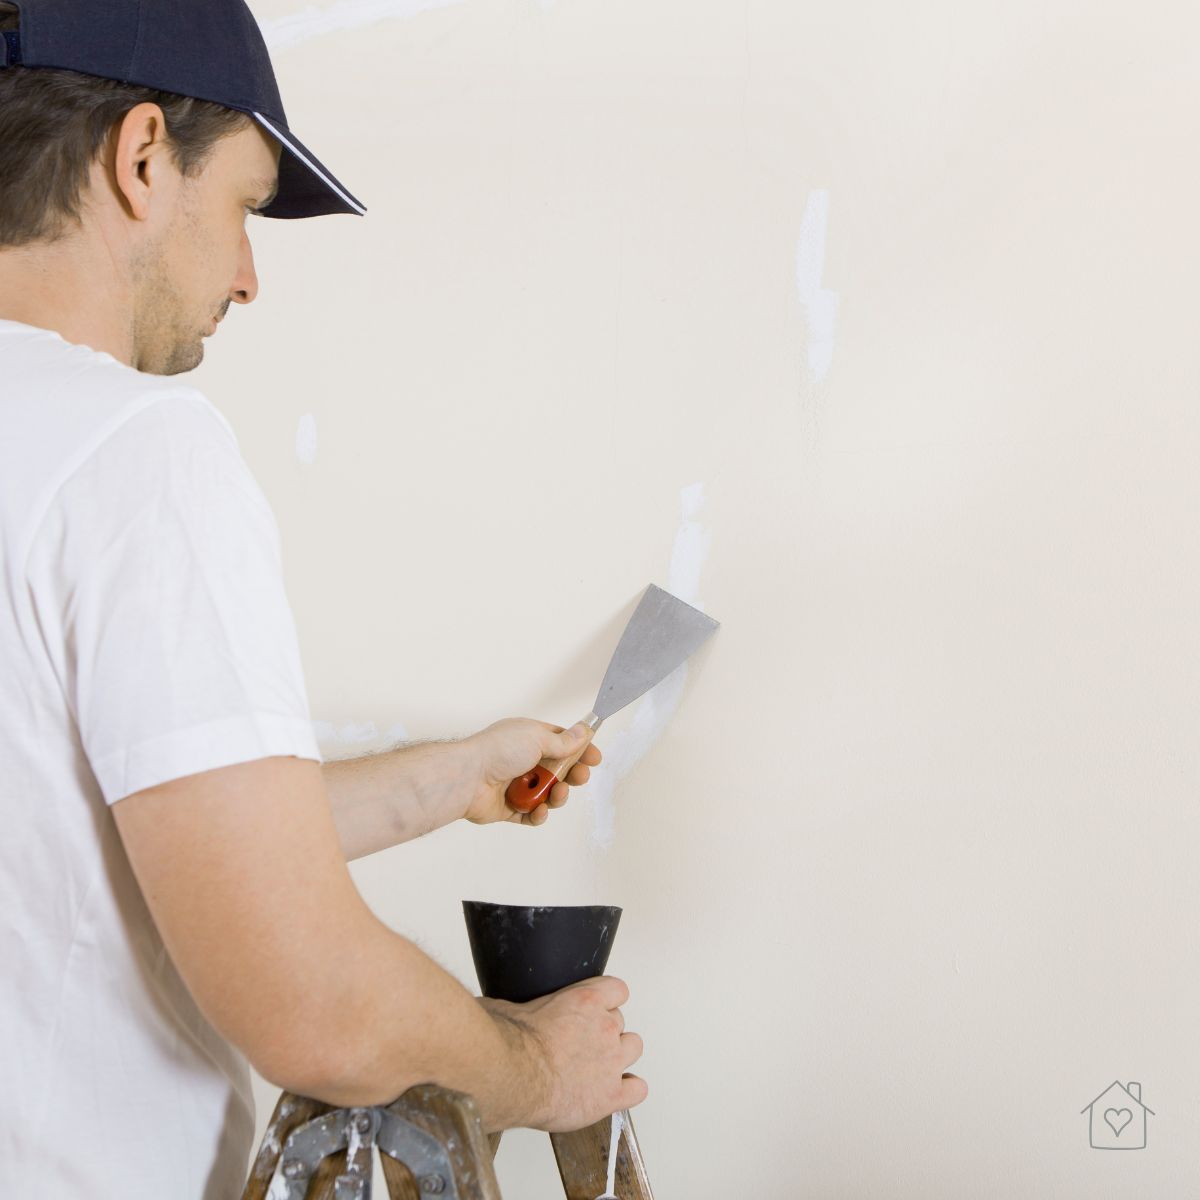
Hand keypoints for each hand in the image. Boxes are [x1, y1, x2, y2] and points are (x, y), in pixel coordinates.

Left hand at [463, 718, 602, 826]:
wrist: (468, 778)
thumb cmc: (498, 751)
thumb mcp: (536, 738)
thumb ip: (563, 741)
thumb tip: (583, 731)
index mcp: (529, 739)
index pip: (561, 743)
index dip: (580, 750)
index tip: (595, 758)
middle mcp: (524, 761)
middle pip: (559, 771)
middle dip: (573, 775)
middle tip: (580, 777)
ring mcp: (518, 785)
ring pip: (549, 795)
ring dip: (557, 796)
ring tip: (555, 794)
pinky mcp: (511, 808)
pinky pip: (533, 815)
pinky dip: (539, 814)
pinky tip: (540, 811)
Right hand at [480, 977, 646, 1130]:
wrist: (512, 1075)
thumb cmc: (507, 1042)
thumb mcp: (510, 1006)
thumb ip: (520, 1006)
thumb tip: (501, 1008)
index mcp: (585, 1000)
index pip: (616, 990)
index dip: (606, 1000)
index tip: (597, 1008)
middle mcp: (604, 1027)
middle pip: (620, 1021)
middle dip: (604, 1031)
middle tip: (583, 1044)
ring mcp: (611, 1061)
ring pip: (634, 1047)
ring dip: (619, 1055)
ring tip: (598, 1066)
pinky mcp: (610, 1095)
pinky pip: (638, 1089)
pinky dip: (629, 1090)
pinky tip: (613, 1092)